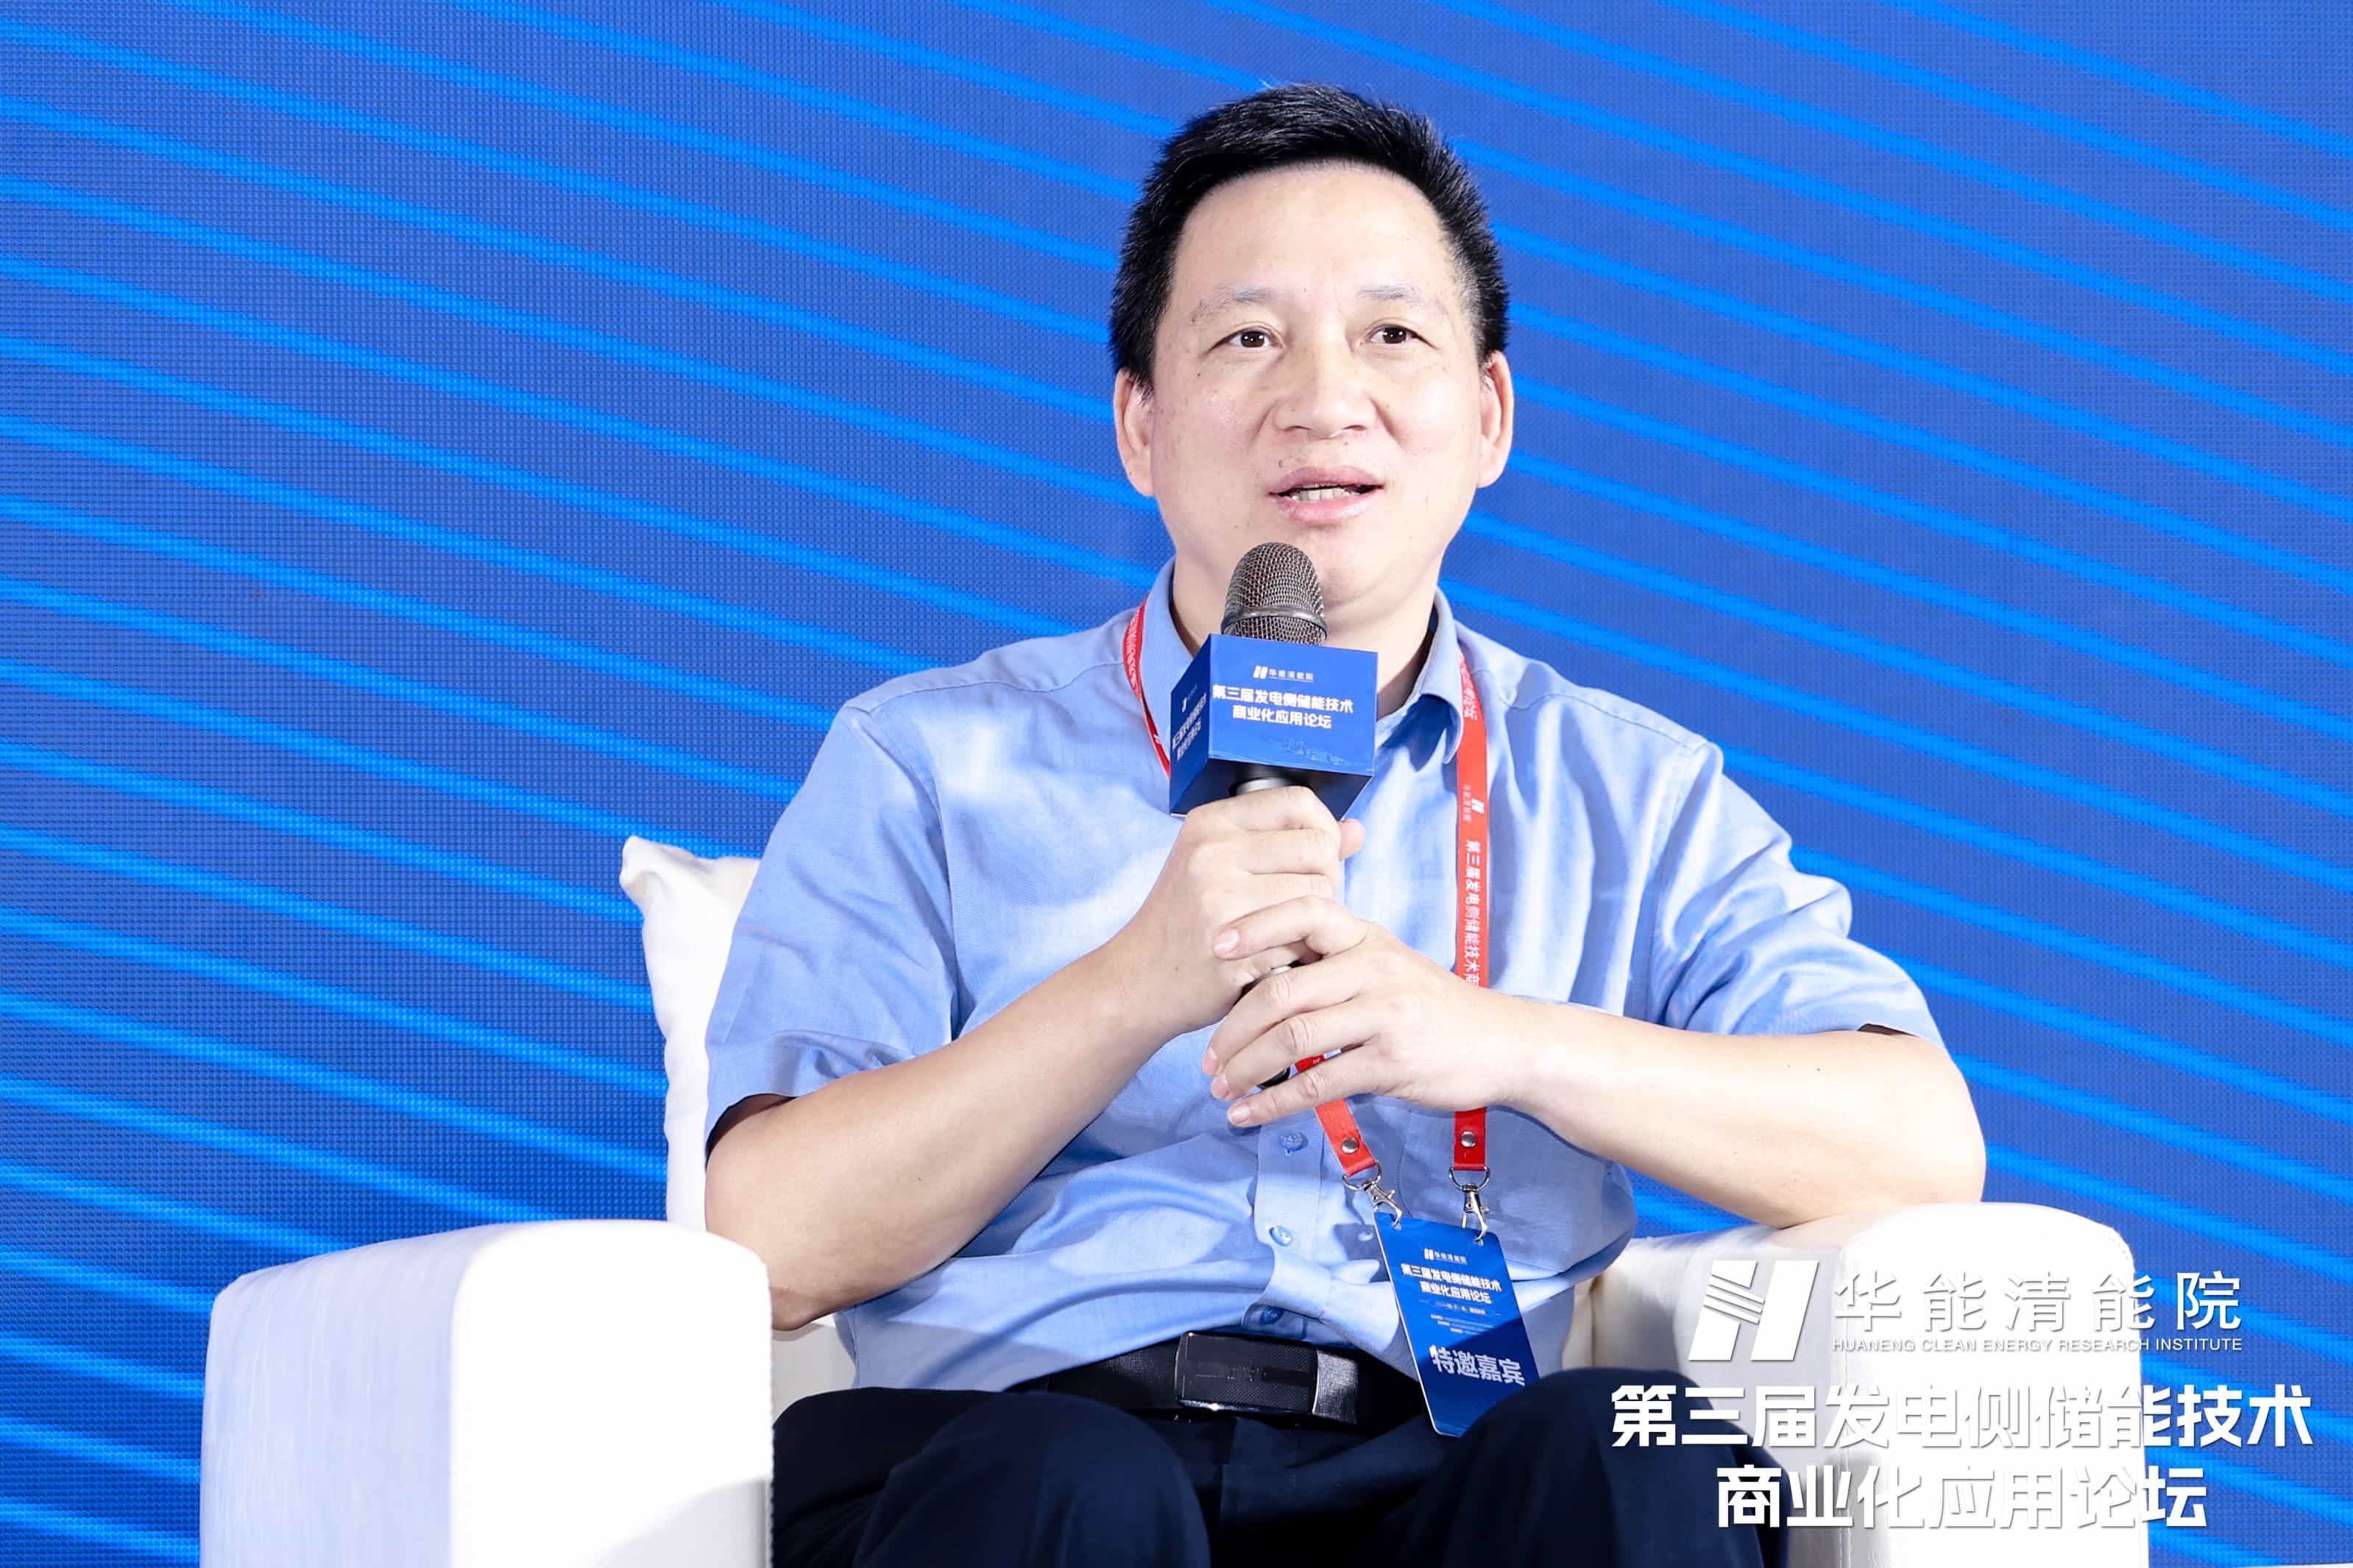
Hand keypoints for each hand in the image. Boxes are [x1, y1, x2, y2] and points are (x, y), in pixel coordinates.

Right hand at [1103, 786, 1366, 1040]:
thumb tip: (1356, 830)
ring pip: (1319, 895)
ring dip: (1316, 920)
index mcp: (1211, 823)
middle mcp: (1213, 851)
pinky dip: (1300, 952)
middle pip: (1319, 848)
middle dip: (1327, 880)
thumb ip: (1289, 845)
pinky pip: (1303, 938)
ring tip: (1288, 933)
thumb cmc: (1188, 922)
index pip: (1299, 802)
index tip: (1317, 859)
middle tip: (1303, 907)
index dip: (1323, 830)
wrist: (1137, 981)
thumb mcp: (1223, 867)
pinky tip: (1277, 958)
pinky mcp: (1234, 946)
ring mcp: (1220, 898)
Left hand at [1198, 908, 1533, 1124]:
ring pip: (1293, 1037)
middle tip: (1205, 1056)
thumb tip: (1262, 963)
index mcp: (1367, 938)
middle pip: (1283, 988)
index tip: (1211, 947)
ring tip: (1219, 1087)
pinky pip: (1318, 1082)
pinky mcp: (1392, 1062)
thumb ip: (1333, 959)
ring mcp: (1384, 1015)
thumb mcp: (1388, 963)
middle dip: (1232, 1027)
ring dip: (1245, 1067)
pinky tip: (1249, 1114)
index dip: (1254, 925)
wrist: (1503, 1044)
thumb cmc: (1433, 1005)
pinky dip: (1274, 1102)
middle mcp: (1374, 968)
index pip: (1304, 912)